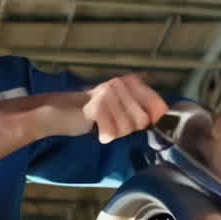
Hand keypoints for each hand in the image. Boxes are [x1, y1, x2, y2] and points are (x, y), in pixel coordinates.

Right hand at [34, 75, 168, 142]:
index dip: (154, 117)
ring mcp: (109, 94)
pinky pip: (112, 131)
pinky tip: (98, 131)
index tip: (146, 123)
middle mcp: (119, 85)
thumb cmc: (89, 112)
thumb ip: (137, 109)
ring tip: (104, 126)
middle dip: (128, 129)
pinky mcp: (98, 105)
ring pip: (127, 128)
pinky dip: (105, 135)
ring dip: (115, 133)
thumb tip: (161, 115)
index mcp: (127, 82)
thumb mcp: (117, 108)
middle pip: (141, 120)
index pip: (156, 104)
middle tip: (113, 125)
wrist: (59, 112)